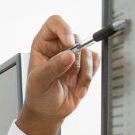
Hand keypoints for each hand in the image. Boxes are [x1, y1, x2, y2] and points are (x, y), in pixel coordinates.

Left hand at [15, 14, 99, 134]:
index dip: (64, 29)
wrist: (49, 112)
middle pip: (76, 38)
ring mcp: (73, 56)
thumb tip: (69, 55)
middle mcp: (58, 46)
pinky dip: (89, 77)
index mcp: (43, 44)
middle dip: (75, 61)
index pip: (54, 23)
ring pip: (88, 52)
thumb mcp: (40, 81)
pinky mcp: (85, 66)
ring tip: (72, 85)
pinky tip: (79, 88)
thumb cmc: (38, 95)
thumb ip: (53, 67)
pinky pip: (95, 62)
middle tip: (68, 77)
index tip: (70, 43)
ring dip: (83, 72)